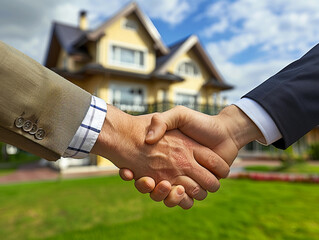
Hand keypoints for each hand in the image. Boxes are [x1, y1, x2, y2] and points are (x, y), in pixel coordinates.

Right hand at [92, 105, 229, 208]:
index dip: (130, 173)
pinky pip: (184, 201)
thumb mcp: (179, 115)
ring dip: (161, 195)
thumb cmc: (201, 123)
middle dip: (145, 187)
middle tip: (148, 180)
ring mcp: (183, 180)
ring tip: (164, 184)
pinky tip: (179, 190)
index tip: (127, 171)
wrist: (225, 132)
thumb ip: (162, 121)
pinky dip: (179, 200)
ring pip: (165, 196)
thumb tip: (148, 139)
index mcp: (164, 155)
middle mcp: (171, 169)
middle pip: (150, 187)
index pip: (140, 169)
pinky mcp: (197, 188)